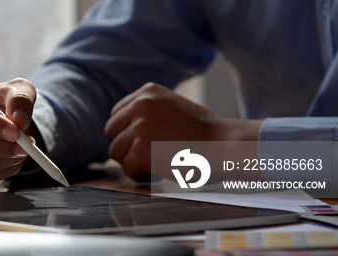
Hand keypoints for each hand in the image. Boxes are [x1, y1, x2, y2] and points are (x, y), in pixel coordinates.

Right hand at [0, 78, 36, 186]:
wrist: (0, 120)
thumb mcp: (16, 89)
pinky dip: (2, 171)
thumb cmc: (2, 101)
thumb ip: (20, 99)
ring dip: (4, 160)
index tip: (14, 131)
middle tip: (22, 146)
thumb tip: (20, 120)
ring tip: (21, 150)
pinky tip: (11, 158)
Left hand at [104, 83, 262, 181]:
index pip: (116, 113)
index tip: (140, 143)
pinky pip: (127, 168)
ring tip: (155, 164)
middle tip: (145, 156)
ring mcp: (140, 126)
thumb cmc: (205, 135)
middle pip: (111, 132)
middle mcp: (141, 104)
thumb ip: (147, 114)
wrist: (226, 145)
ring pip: (115, 151)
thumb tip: (122, 132)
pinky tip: (158, 171)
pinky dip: (140, 175)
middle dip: (125, 147)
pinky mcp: (142, 149)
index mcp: (148, 92)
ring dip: (132, 162)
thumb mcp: (172, 109)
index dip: (125, 132)